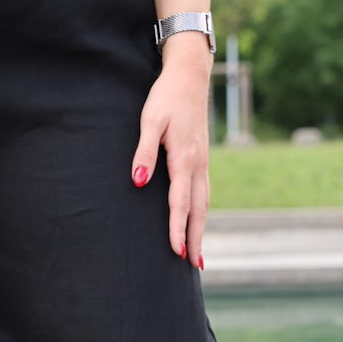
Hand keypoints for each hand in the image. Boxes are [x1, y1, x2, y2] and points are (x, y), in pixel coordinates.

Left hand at [130, 31, 210, 266]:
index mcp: (184, 158)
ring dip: (201, 228)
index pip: (180, 202)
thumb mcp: (149, 121)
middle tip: (194, 265)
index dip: (177, 228)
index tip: (175, 251)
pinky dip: (201, 211)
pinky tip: (197, 221)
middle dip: (195, 237)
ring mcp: (203, 162)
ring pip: (204, 202)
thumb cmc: (165, 98)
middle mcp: (198, 164)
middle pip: (198, 208)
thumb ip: (143, 152)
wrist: (189, 76)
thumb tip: (138, 182)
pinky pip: (204, 192)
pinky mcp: (201, 158)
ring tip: (197, 254)